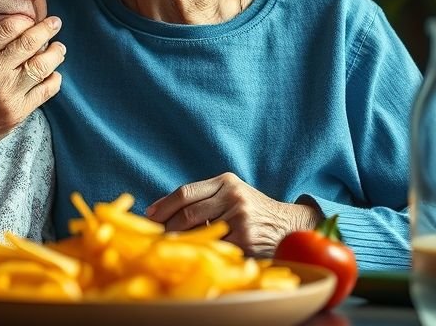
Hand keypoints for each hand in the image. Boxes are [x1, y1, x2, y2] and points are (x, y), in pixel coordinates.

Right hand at [0, 3, 65, 165]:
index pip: (10, 27)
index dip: (24, 20)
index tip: (31, 19)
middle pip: (30, 43)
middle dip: (47, 29)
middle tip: (55, 23)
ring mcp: (7, 94)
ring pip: (42, 66)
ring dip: (55, 53)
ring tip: (59, 48)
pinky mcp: (17, 113)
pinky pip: (45, 92)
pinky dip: (54, 80)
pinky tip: (53, 74)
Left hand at [145, 172, 321, 256]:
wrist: (287, 224)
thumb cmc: (251, 210)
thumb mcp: (231, 193)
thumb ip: (204, 196)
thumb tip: (162, 209)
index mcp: (225, 181)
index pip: (185, 192)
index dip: (164, 205)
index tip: (148, 215)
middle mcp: (233, 195)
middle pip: (188, 211)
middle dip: (166, 225)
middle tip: (152, 235)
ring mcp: (240, 217)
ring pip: (198, 229)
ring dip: (178, 239)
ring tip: (165, 244)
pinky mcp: (246, 239)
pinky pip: (215, 246)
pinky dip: (200, 250)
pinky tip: (191, 254)